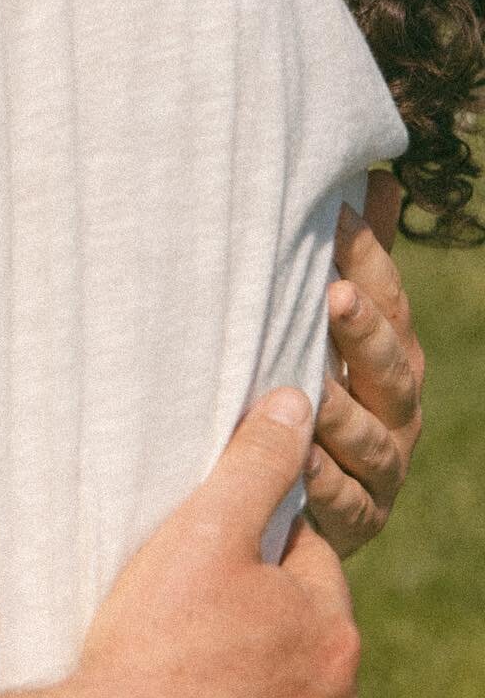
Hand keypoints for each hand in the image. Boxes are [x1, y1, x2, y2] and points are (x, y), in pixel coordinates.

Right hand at [71, 389, 359, 697]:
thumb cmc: (154, 646)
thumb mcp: (200, 533)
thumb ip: (253, 464)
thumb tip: (295, 402)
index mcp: (330, 626)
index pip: (301, 555)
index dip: (247, 545)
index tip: (199, 555)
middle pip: (297, 628)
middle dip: (254, 614)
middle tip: (182, 610)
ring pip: (287, 695)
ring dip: (250, 679)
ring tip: (180, 668)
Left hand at [305, 173, 423, 555]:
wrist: (302, 497)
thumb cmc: (312, 384)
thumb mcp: (332, 323)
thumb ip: (356, 263)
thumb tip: (375, 178)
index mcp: (394, 355)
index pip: (388, 301)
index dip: (366, 260)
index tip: (335, 220)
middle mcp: (398, 410)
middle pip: (390, 368)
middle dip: (364, 333)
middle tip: (333, 297)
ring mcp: (382, 468)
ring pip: (370, 440)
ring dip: (340, 413)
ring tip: (310, 390)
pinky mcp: (358, 520)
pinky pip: (344, 505)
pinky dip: (323, 486)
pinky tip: (298, 466)